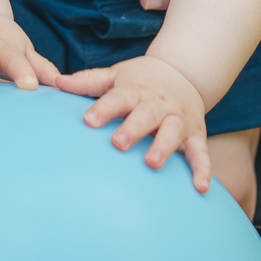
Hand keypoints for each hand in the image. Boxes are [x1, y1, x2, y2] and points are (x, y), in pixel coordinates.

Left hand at [57, 55, 212, 191]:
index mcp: (137, 90)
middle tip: (118, 143)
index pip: (118, 98)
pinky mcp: (196, 136)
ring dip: (164, 146)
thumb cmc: (142, 80)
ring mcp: (179, 120)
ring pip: (172, 131)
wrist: (185, 73)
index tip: (88, 121)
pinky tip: (200, 188)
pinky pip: (201, 153)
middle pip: (146, 114)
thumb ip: (88, 81)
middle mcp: (159, 104)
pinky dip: (203, 170)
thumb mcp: (117, 75)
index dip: (104, 109)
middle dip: (133, 128)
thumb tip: (56, 82)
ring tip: (152, 163)